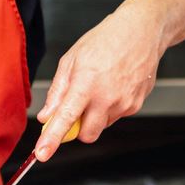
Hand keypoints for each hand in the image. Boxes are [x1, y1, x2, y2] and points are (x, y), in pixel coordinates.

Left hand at [35, 0, 166, 161]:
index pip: (65, 119)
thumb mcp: (72, 59)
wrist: (142, 31)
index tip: (42, 154)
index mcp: (86, 84)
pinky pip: (116, 116)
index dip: (52, 139)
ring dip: (95, 116)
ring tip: (99, 86)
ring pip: (102, 126)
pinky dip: (109, 108)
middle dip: (77, 129)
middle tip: (75, 109)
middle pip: (86, 135)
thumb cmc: (106, 40)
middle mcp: (107, 97)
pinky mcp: (136, 105)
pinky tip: (113, 86)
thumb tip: (46, 116)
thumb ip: (57, 91)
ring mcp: (124, 103)